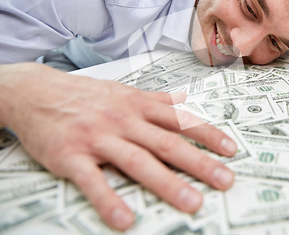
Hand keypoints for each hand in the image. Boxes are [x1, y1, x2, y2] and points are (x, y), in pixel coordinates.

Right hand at [0, 63, 236, 230]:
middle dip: (199, 163)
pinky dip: (109, 201)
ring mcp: (98, 138)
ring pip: (138, 161)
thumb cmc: (84, 94)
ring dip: (167, 184)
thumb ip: (155, 99)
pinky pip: (92, 181)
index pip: (180, 120)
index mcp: (137, 105)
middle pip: (167, 143)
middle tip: (224, 180)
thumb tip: (183, 99)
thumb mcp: (123, 90)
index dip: (208, 134)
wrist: (34, 92)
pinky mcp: (71, 156)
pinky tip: (125, 220)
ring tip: (192, 203)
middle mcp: (123, 120)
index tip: (231, 150)